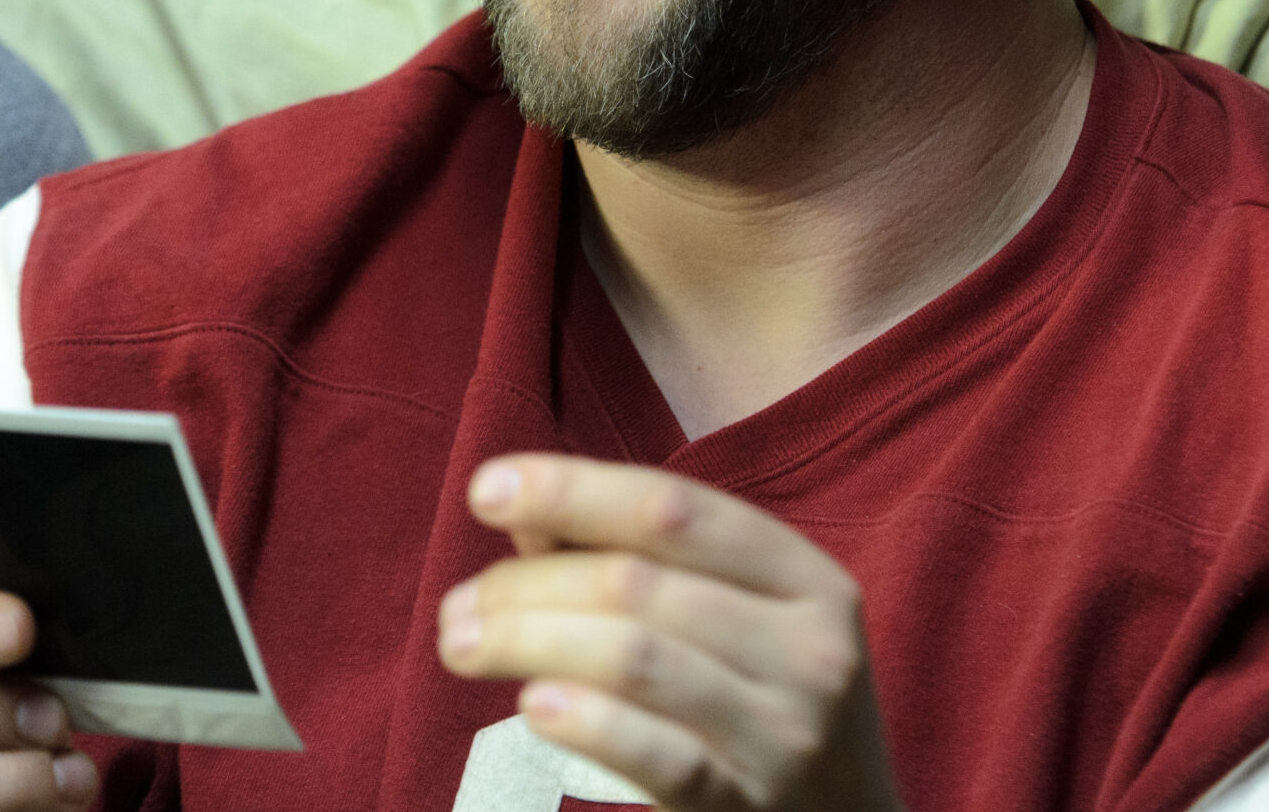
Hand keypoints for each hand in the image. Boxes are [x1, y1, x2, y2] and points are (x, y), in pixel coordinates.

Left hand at [438, 455, 904, 811]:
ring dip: (527, 642)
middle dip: (525, 585)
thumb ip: (642, 560)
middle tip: (457, 607)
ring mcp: (786, 733)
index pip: (675, 507)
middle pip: (638, 583)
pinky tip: (533, 705)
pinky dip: (589, 723)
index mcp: (807, 579)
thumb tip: (526, 517)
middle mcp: (811, 648)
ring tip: (462, 647)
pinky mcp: (750, 808)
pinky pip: (660, 757)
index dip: (572, 489)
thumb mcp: (738, 621)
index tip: (485, 491)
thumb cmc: (764, 707)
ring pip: (635, 658)